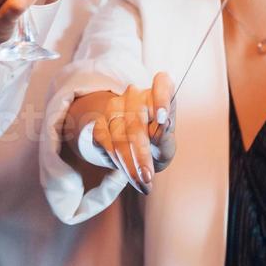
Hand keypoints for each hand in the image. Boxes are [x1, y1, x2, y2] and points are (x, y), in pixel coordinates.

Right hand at [67, 71, 176, 193]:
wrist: (132, 151)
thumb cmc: (157, 145)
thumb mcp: (167, 145)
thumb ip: (165, 138)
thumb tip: (162, 126)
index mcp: (159, 93)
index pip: (162, 83)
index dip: (161, 98)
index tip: (163, 118)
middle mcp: (135, 95)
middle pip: (136, 122)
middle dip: (141, 154)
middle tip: (147, 177)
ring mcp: (114, 107)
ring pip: (118, 136)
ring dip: (128, 163)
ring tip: (140, 183)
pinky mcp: (99, 123)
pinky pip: (105, 144)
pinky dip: (116, 162)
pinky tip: (126, 172)